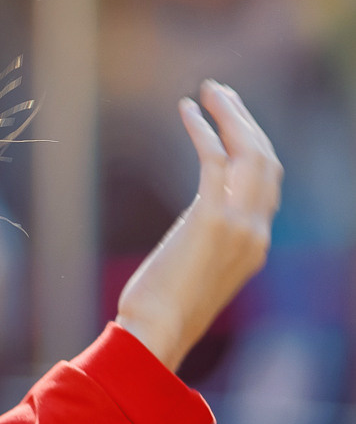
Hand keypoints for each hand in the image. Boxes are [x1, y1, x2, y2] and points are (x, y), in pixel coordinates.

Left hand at [112, 82, 281, 371]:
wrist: (156, 333)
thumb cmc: (160, 311)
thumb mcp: (194, 273)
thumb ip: (205, 245)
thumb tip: (194, 230)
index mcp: (256, 244)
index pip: (268, 184)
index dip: (253, 147)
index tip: (231, 122)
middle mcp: (257, 231)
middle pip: (266, 160)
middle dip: (245, 121)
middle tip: (221, 94)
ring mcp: (240, 225)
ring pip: (248, 152)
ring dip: (229, 115)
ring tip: (208, 90)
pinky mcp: (213, 220)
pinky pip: (215, 160)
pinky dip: (202, 130)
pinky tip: (186, 110)